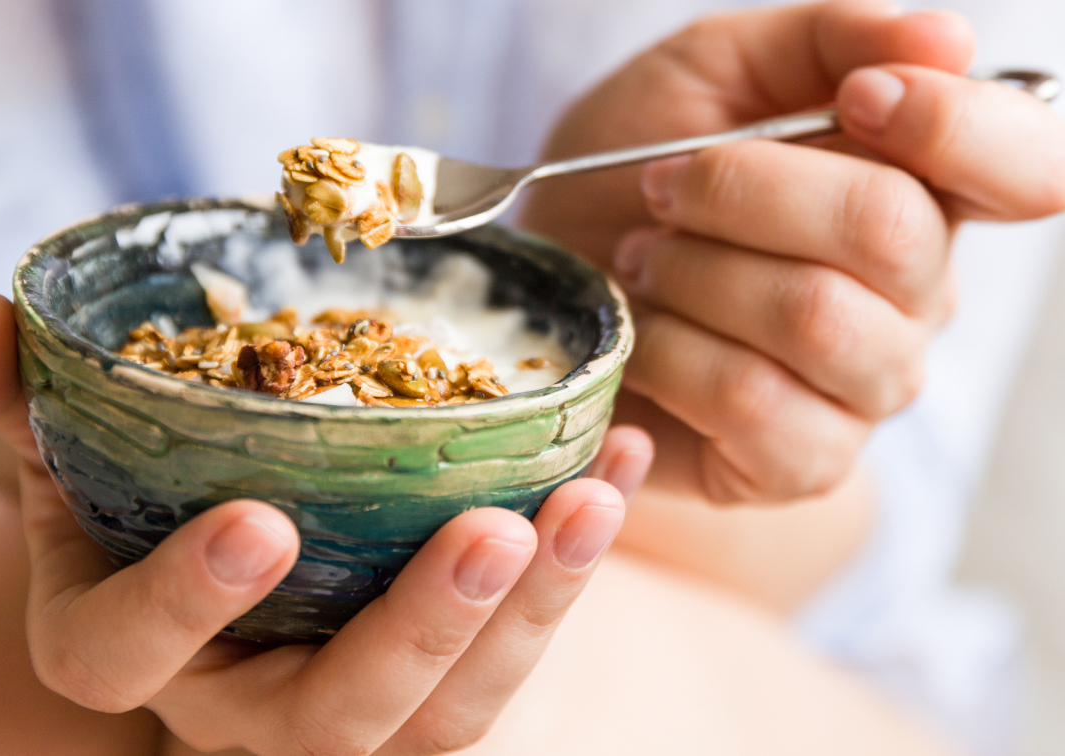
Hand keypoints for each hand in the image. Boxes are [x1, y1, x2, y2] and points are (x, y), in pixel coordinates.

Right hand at [0, 294, 652, 754]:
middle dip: (418, 631)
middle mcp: (249, 706)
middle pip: (333, 719)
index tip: (257, 522)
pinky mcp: (442, 689)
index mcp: (135, 652)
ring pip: (451, 711)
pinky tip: (616, 468)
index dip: (184, 603)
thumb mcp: (68, 451)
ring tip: (591, 499)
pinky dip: (575, 569)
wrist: (218, 565)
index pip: (129, 657)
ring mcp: (360, 710)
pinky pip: (517, 654)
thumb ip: (18, 397)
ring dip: (534, 612)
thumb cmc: (138, 504)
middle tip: (495, 530)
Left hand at [522, 0, 1064, 502]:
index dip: (957, 126)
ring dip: (697, 274)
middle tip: (660, 190)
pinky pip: (757, 403)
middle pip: (889, 230)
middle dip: (745, 192)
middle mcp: (915, 296)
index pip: (1027, 167)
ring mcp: (864, 388)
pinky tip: (644, 338)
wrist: (551, 286)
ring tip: (642, 263)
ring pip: (818, 318)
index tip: (856, 99)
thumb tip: (947, 39)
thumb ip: (826, 38)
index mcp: (918, 189)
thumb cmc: (625, 176)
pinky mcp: (800, 461)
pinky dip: (674, 357)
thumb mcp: (710, 73)